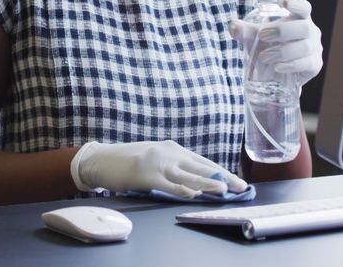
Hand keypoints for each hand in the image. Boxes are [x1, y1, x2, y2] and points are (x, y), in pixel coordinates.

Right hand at [70, 140, 247, 197]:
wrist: (101, 159)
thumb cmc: (129, 161)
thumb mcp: (156, 158)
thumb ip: (175, 168)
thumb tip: (198, 183)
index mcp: (174, 149)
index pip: (203, 162)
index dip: (222, 172)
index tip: (238, 182)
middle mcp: (169, 153)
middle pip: (201, 167)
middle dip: (223, 178)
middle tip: (240, 187)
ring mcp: (158, 163)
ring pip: (188, 175)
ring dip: (207, 183)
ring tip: (223, 189)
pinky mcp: (145, 175)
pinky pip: (167, 184)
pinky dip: (181, 189)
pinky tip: (192, 194)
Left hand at [230, 0, 324, 86]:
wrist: (277, 73)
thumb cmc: (270, 47)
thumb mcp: (256, 38)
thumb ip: (245, 32)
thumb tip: (234, 26)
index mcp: (298, 18)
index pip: (304, 7)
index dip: (296, 4)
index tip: (284, 3)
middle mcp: (310, 31)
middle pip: (304, 27)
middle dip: (282, 31)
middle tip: (262, 36)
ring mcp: (315, 48)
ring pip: (304, 47)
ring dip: (282, 51)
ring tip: (264, 56)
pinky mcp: (314, 65)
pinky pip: (306, 63)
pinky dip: (290, 65)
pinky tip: (277, 67)